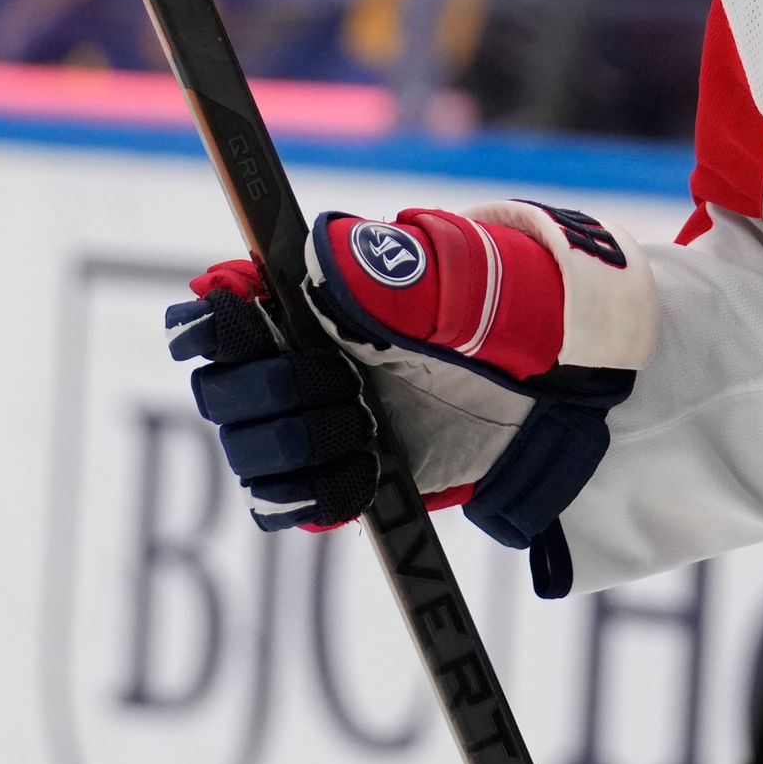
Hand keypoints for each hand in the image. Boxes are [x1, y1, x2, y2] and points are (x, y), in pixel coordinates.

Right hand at [167, 202, 655, 566]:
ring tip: (370, 434)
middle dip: (278, 396)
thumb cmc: (502, 321)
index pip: (215, 309)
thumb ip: (381, 271)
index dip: (214, 325)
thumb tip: (309, 257)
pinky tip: (367, 475)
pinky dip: (318, 495)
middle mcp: (293, 360)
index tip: (246, 332)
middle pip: (220, 392)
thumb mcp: (455, 286)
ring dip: (303, 449)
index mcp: (305, 300)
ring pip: (247, 453)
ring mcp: (309, 423)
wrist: (548, 398)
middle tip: (348, 391)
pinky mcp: (331, 479)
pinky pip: (282, 506)